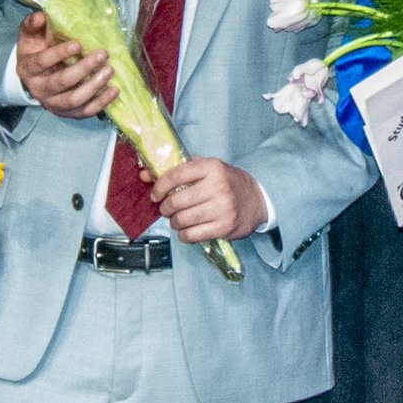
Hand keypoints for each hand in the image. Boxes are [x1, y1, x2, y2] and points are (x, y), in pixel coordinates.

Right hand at [15, 11, 118, 118]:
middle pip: (61, 81)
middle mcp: (39, 89)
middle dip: (84, 68)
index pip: (42, 62)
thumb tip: (42, 15)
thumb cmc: (37, 51)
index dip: (59, 54)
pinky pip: (85, 112)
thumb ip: (34, 24)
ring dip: (94, 86)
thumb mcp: (31, 36)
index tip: (78, 44)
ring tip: (110, 70)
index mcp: (28, 68)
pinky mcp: (68, 113)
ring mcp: (53, 104)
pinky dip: (101, 102)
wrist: (36, 77)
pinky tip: (114, 90)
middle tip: (103, 54)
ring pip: (74, 99)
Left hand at [146, 157, 267, 241]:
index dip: (160, 186)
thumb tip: (145, 175)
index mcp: (212, 167)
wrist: (257, 200)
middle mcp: (218, 186)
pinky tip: (187, 230)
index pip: (176, 175)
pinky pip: (191, 235)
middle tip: (167, 208)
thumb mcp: (207, 169)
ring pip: (182, 219)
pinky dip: (183, 235)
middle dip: (165, 207)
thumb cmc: (228, 183)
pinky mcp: (224, 227)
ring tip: (177, 219)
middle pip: (176, 200)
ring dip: (174, 222)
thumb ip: (179, 169)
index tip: (156, 194)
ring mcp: (222, 208)